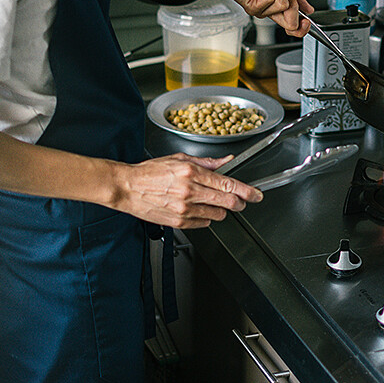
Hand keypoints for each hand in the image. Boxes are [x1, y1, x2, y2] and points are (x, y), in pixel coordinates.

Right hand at [111, 153, 262, 228]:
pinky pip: (204, 223)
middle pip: (227, 202)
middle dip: (239, 202)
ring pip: (218, 214)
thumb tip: (226, 162)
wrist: (127, 188)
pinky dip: (206, 217)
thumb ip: (207, 163)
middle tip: (241, 201)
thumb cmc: (150, 172)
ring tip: (208, 201)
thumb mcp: (179, 159)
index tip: (256, 194)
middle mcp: (189, 192)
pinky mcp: (178, 222)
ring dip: (220, 209)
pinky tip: (196, 208)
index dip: (247, 191)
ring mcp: (184, 209)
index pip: (227, 184)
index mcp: (190, 173)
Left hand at [214, 0, 313, 37]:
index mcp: (279, 4)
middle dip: (294, 3)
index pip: (293, 25)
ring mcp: (261, 10)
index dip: (303, 27)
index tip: (307, 20)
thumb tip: (308, 9)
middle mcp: (271, 10)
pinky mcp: (253, 8)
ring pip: (283, 6)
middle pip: (292, 24)